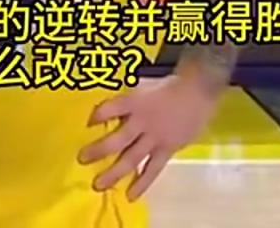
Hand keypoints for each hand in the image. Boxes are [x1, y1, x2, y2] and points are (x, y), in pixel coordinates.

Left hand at [78, 75, 221, 200]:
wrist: (197, 90)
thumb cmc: (167, 86)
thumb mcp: (142, 84)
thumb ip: (126, 98)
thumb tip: (107, 107)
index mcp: (134, 102)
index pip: (110, 109)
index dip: (99, 116)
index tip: (88, 123)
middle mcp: (142, 122)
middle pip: (117, 139)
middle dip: (99, 150)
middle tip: (82, 159)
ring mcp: (155, 138)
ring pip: (132, 158)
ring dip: (114, 172)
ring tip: (99, 184)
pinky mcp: (167, 149)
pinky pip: (153, 169)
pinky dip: (141, 182)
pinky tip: (130, 195)